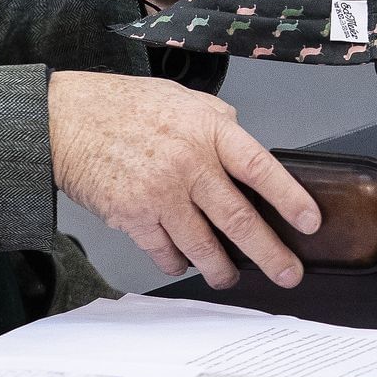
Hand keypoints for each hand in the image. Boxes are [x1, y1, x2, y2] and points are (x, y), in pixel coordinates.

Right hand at [48, 70, 319, 287]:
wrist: (67, 119)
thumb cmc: (124, 106)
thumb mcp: (184, 100)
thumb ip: (220, 127)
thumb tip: (248, 158)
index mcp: (208, 129)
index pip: (259, 167)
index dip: (289, 197)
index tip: (309, 222)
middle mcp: (188, 162)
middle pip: (239, 219)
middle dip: (270, 254)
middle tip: (288, 273)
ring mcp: (160, 193)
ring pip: (204, 247)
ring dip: (222, 269)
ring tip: (230, 276)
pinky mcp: (133, 216)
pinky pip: (166, 252)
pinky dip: (178, 262)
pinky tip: (183, 261)